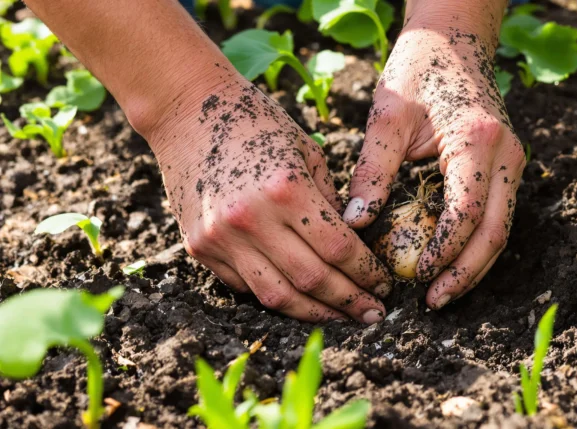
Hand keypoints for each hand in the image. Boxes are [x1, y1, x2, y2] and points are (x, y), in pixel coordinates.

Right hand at [149, 73, 391, 323]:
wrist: (186, 110)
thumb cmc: (256, 122)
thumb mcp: (307, 152)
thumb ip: (331, 202)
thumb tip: (352, 247)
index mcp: (287, 189)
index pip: (338, 249)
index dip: (366, 273)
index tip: (384, 284)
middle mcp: (252, 219)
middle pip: (312, 280)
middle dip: (349, 302)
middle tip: (373, 314)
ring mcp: (221, 238)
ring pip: (277, 296)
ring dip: (314, 313)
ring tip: (340, 317)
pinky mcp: (200, 247)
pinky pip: (245, 286)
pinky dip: (276, 296)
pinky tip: (299, 299)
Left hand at [342, 12, 524, 309]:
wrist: (452, 40)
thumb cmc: (417, 70)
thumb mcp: (387, 117)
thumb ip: (372, 171)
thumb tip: (356, 224)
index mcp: (477, 141)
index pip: (467, 213)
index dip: (443, 251)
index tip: (416, 276)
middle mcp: (506, 155)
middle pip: (495, 232)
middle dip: (465, 273)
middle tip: (432, 301)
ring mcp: (512, 161)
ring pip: (502, 229)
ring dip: (474, 265)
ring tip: (441, 292)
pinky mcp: (506, 165)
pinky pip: (497, 215)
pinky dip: (476, 244)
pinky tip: (450, 262)